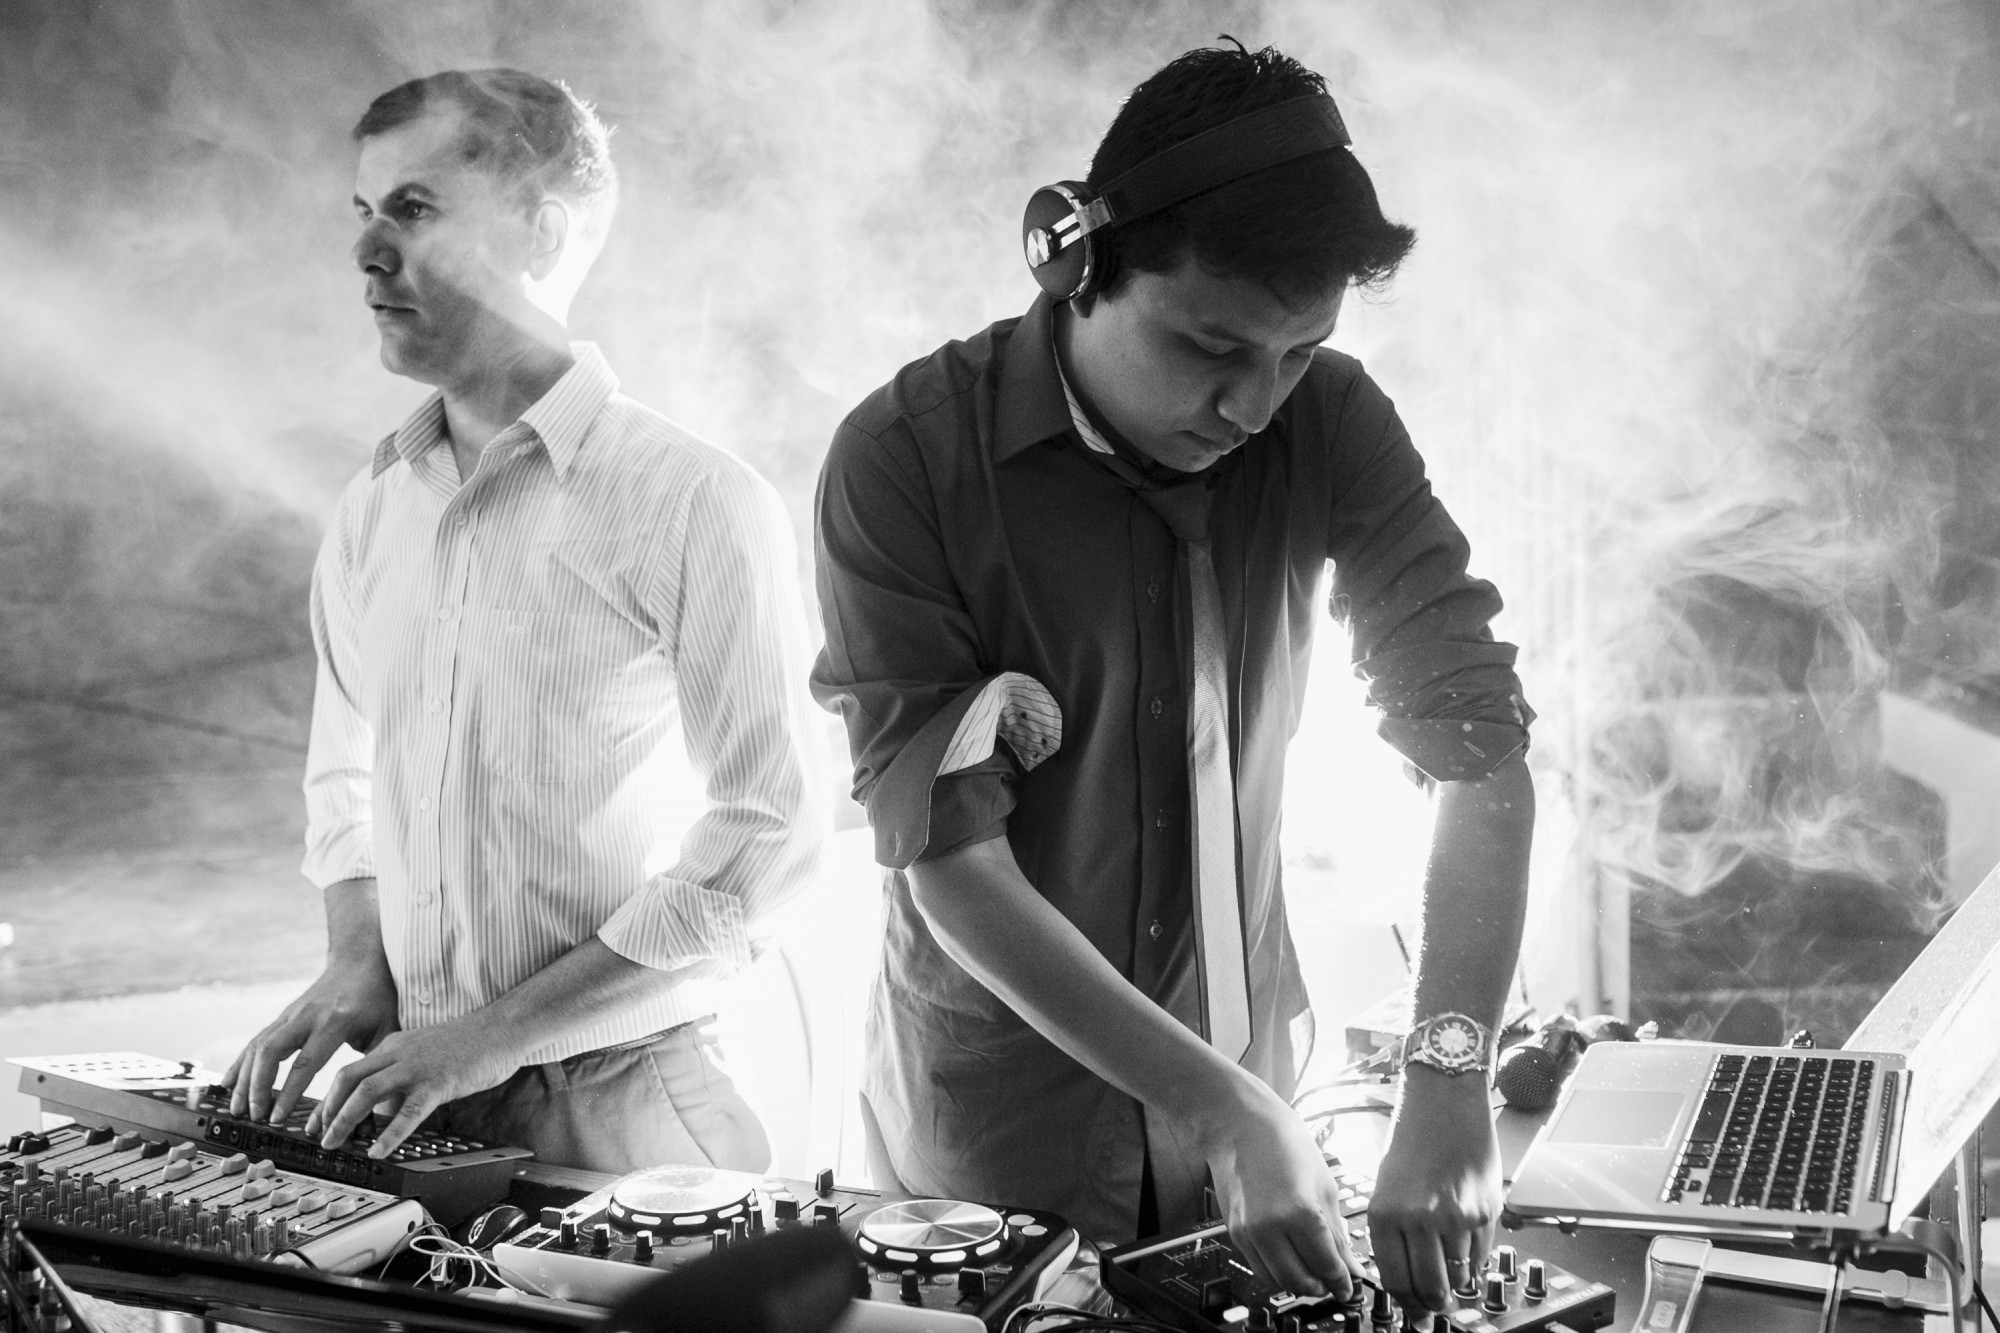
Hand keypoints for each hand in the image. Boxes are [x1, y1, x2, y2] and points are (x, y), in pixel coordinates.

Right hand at [223, 952, 398, 1125]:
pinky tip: (228, 1084)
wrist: (359, 961)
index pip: (305, 1062)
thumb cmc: (378, 998)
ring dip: (245, 1079)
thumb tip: (376, 1102)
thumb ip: (377, 1064)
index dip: (288, 1093)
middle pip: (271, 1052)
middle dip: (258, 1087)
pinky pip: (257, 1041)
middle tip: (254, 1116)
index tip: (277, 1118)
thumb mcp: (387, 1029)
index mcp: (336, 1022)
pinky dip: (241, 1063)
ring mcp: (291, 1014)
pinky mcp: (283, 1016)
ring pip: (258, 1047)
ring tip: (238, 1108)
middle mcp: (307, 1016)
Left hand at [306, 1014, 525, 1156]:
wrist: (503, 1027)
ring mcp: (417, 1067)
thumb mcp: (423, 1055)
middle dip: (327, 1110)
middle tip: (319, 1136)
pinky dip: (389, 1133)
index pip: (348, 1072)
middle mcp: (398, 1053)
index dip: (328, 1100)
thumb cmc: (469, 1043)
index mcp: (392, 1046)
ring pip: (367, 1091)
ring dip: (344, 1119)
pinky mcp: (439, 1082)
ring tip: (335, 1144)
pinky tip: (379, 1151)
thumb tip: (383, 1110)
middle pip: (347, 1079)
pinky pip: (408, 1111)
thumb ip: (400, 1076)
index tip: (318, 1122)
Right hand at [1200, 1081, 1358, 1300]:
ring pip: (1277, 1281)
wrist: (1239, 1123)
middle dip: (1322, 1287)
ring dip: (1299, 1284)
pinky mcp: (1234, 1232)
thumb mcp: (1324, 1184)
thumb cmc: (1282, 1141)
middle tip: (1335, 1282)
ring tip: (1313, 1273)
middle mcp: (1269, 1228)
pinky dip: (1277, 1273)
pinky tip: (1291, 1259)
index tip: (1350, 1287)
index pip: (1327, 1266)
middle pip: (1301, 1281)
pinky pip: (1258, 1268)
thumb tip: (1351, 1268)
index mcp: (1299, 1213)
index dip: (1343, 1282)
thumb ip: (1337, 1233)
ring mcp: (1248, 1232)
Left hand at [1366, 1067, 1501, 1324]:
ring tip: (1451, 1278)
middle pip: (1430, 1288)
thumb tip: (1406, 1278)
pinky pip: (1482, 1255)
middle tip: (1434, 1307)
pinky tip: (1467, 1253)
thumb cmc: (1412, 1140)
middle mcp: (1420, 1219)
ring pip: (1459, 1276)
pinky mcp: (1486, 1210)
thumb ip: (1394, 1233)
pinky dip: (1475, 1261)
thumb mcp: (1386, 1187)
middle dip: (1432, 1304)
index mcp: (1386, 1214)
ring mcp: (1456, 1217)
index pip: (1396, 1280)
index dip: (1406, 1301)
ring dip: (1456, 1283)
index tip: (1412, 1309)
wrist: (1444, 1101)